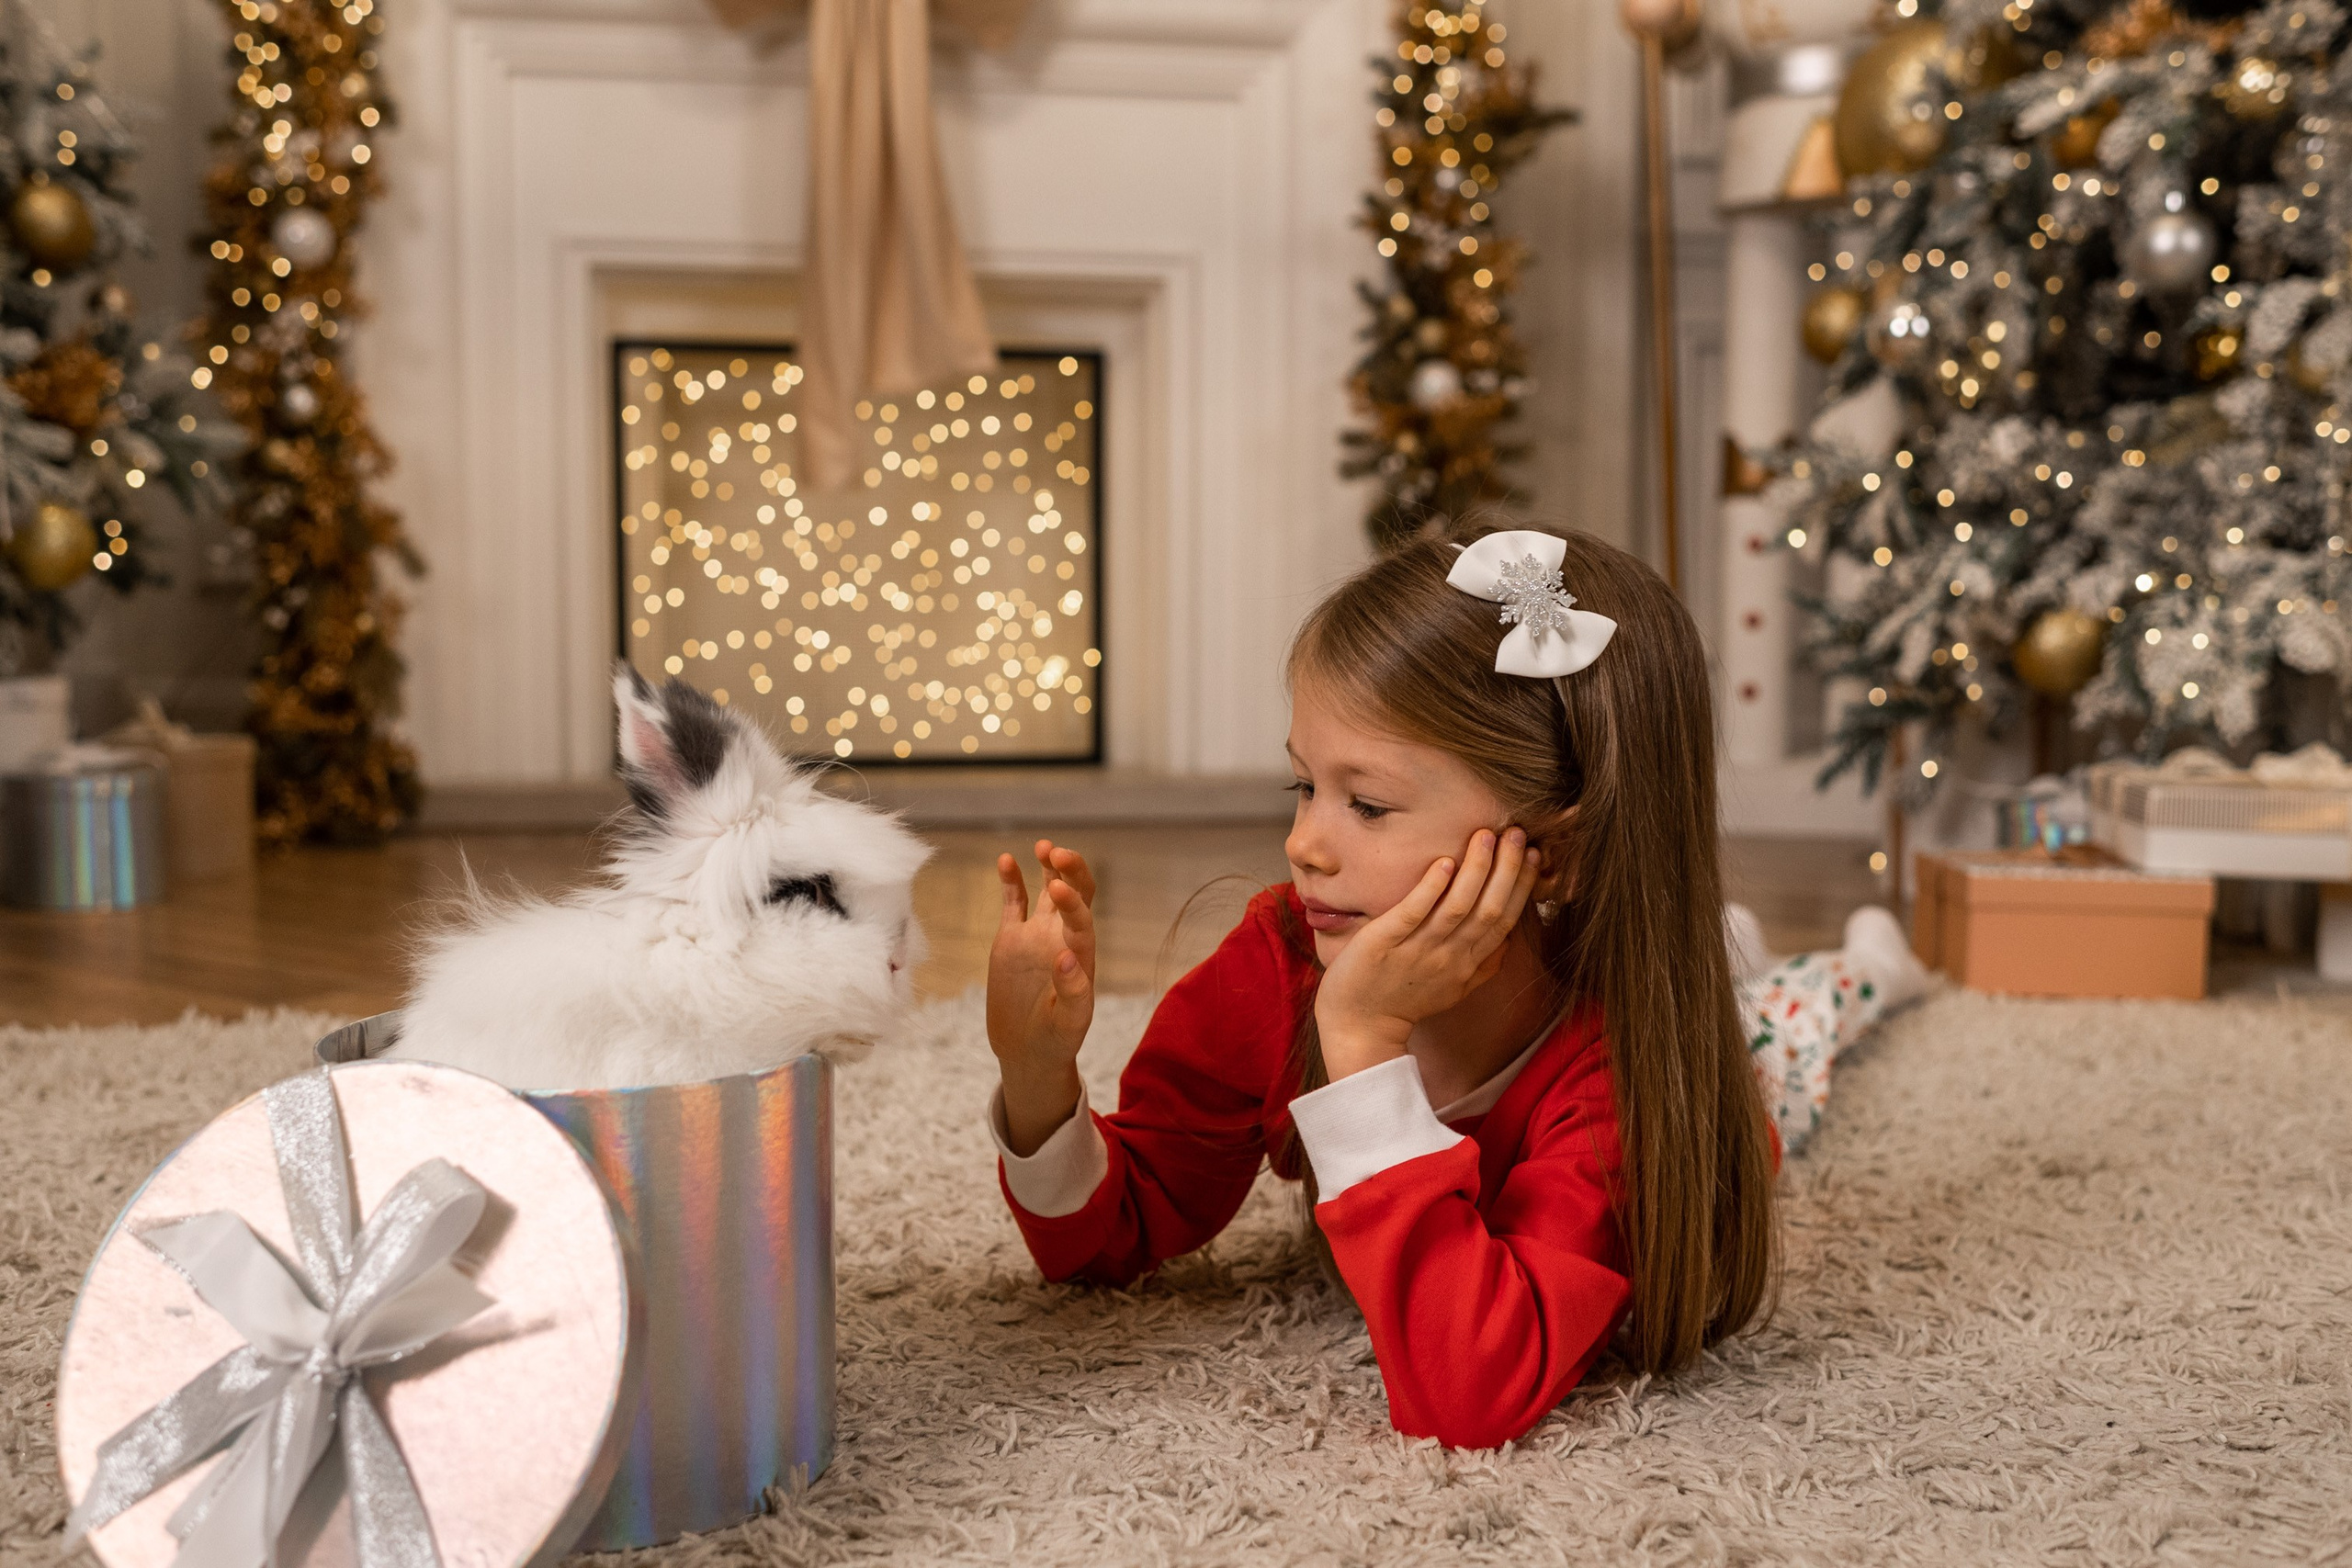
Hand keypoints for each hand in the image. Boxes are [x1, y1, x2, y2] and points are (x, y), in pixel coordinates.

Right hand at [987, 839, 1098, 1154]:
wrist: (1029, 1052)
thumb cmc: (1057, 1041)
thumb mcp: (1070, 1024)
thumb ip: (1073, 992)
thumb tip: (1066, 956)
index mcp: (1082, 955)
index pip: (1082, 917)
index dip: (1073, 900)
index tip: (1057, 887)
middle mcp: (1062, 938)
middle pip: (1076, 892)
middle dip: (1071, 870)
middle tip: (1056, 853)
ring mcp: (1037, 935)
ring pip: (1048, 890)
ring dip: (1048, 866)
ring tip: (1043, 847)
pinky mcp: (1011, 939)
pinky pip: (1014, 903)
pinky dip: (1011, 881)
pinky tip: (1005, 859)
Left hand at [1314, 828, 1539, 1080]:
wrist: (1358, 1028)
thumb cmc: (1404, 1001)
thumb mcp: (1453, 988)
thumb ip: (1483, 965)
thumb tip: (1510, 940)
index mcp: (1467, 964)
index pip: (1505, 919)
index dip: (1522, 886)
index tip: (1532, 853)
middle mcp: (1449, 957)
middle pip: (1489, 910)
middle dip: (1507, 870)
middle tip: (1516, 832)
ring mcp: (1417, 950)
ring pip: (1457, 908)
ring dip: (1475, 871)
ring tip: (1486, 836)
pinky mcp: (1384, 943)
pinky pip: (1413, 914)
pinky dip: (1431, 889)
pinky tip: (1444, 863)